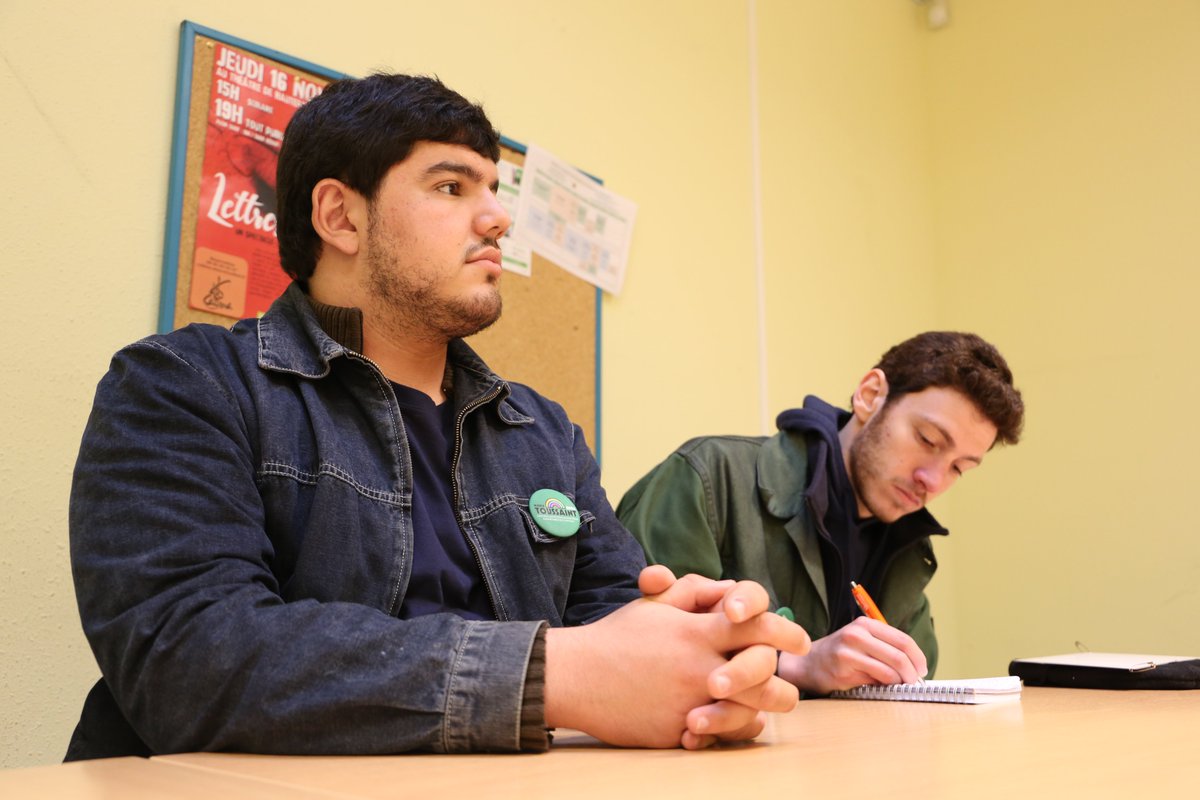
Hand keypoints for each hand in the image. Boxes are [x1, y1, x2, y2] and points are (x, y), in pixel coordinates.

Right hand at [544, 571, 808, 749]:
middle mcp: (699, 666)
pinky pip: (721, 735)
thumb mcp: (654, 606)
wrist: (575, 676)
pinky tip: (736, 721)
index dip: (785, 630)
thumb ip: (692, 592)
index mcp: (696, 632)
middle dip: (785, 677)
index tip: (797, 639)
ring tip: (769, 705)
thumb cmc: (616, 637)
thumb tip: (727, 586)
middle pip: (765, 673)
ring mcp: (689, 701)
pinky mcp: (677, 730)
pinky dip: (733, 729)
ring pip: (751, 710)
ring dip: (766, 707)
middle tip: (791, 679)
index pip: (758, 625)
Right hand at [776, 616, 926, 694]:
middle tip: (914, 682)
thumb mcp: (861, 640)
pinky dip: (884, 687)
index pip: (903, 640)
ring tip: (899, 686)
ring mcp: (849, 652)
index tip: (922, 669)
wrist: (807, 663)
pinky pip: (875, 681)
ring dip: (900, 682)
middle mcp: (857, 634)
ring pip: (890, 670)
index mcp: (865, 624)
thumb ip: (885, 647)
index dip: (918, 657)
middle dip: (912, 673)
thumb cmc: (839, 654)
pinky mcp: (843, 671)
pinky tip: (881, 687)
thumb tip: (915, 667)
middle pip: (899, 655)